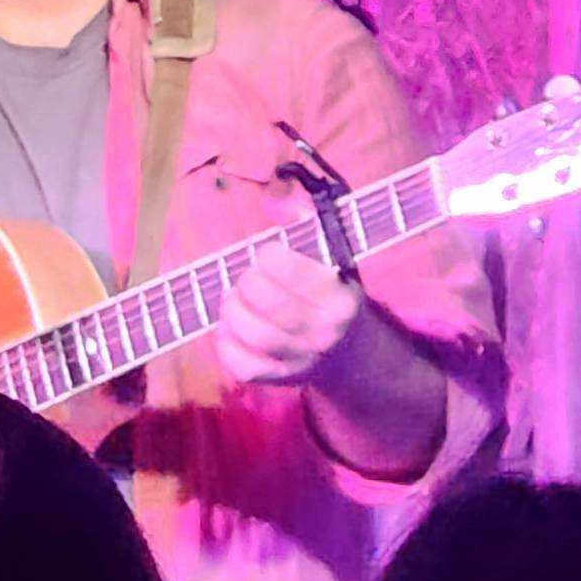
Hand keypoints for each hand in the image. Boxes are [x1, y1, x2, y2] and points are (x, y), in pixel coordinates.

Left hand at [216, 241, 361, 385]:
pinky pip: (245, 368)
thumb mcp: (335, 265)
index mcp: (340, 299)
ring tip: (232, 299)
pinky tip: (227, 329)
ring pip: (256, 336)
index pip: (296, 274)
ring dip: (232, 312)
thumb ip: (310, 230)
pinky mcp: (282, 380)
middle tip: (246, 278)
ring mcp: (303, 360)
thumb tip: (281, 200)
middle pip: (273, 306)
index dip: (271, 257)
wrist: (354, 358)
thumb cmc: (334, 299)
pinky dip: (226, 346)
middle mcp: (324, 332)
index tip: (267, 253)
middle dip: (248, 283)